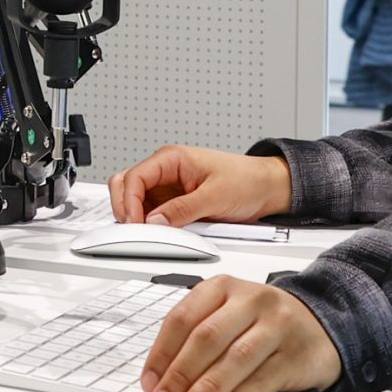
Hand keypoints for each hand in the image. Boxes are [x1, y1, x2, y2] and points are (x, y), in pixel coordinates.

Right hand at [109, 145, 290, 226]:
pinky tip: (157, 233)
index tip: (135, 223)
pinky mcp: (173, 202)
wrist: (267, 188)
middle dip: (124, 206)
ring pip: (135, 199)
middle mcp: (165, 171)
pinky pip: (151, 212)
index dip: (129, 201)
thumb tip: (155, 221)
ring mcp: (167, 187)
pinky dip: (148, 223)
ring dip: (135, 216)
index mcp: (171, 158)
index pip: (135, 176)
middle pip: (126, 184)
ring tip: (146, 232)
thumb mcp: (215, 196)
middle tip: (133, 229)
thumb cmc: (247, 181)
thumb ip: (182, 209)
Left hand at [139, 276, 341, 391]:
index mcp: (223, 287)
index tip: (149, 382)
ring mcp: (277, 326)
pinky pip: (261, 381)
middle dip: (179, 374)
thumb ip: (196, 337)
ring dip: (206, 390)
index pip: (182, 318)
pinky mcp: (296, 355)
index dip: (161, 354)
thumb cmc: (263, 323)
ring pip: (235, 359)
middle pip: (207, 338)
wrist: (321, 325)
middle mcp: (251, 301)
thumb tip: (161, 378)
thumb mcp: (227, 314)